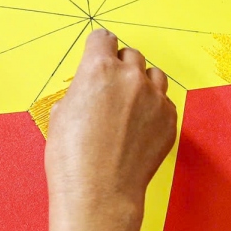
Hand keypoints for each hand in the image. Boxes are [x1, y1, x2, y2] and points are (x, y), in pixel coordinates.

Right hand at [45, 29, 177, 217]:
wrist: (99, 192)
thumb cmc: (73, 158)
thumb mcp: (60, 114)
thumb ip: (79, 91)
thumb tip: (87, 91)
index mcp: (99, 69)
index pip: (103, 39)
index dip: (98, 48)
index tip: (98, 54)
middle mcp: (130, 77)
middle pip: (131, 55)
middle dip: (120, 66)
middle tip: (110, 87)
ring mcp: (154, 99)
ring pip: (154, 74)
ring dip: (141, 82)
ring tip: (129, 104)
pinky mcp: (169, 120)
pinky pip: (164, 103)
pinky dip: (153, 109)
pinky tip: (138, 127)